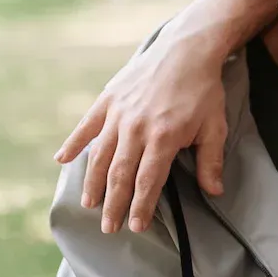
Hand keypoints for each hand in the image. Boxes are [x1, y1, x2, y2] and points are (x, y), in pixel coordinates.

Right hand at [54, 28, 230, 232]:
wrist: (186, 49)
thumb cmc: (203, 90)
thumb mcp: (215, 126)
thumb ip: (210, 161)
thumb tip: (214, 192)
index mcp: (163, 137)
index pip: (148, 181)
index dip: (141, 206)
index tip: (135, 227)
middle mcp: (136, 128)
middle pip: (120, 174)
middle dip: (113, 204)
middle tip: (108, 227)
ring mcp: (118, 113)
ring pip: (100, 155)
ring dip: (93, 182)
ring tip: (88, 204)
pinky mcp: (108, 99)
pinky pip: (86, 125)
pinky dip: (73, 142)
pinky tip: (62, 160)